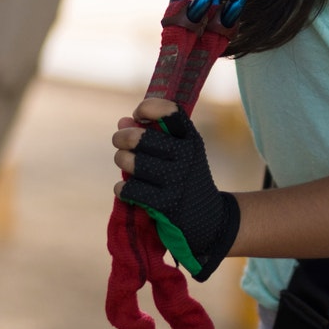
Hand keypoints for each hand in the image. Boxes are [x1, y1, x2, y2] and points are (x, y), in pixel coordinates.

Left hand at [114, 97, 240, 280]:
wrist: (209, 220)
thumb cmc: (184, 179)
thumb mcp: (177, 153)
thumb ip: (150, 134)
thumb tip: (122, 122)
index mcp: (190, 139)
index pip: (170, 111)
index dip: (148, 108)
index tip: (139, 115)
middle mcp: (186, 156)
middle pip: (140, 138)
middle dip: (122, 138)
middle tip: (120, 142)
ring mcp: (177, 180)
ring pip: (131, 163)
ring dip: (122, 162)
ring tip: (125, 164)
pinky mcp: (167, 204)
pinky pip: (130, 189)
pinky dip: (122, 188)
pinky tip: (126, 189)